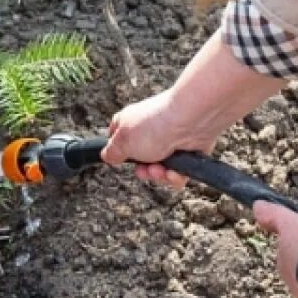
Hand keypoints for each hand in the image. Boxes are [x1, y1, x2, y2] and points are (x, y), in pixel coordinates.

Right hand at [101, 89, 218, 188]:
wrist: (191, 120)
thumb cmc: (155, 126)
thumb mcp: (122, 141)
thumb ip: (111, 152)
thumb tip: (106, 156)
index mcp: (130, 125)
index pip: (119, 142)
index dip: (120, 154)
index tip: (122, 158)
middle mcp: (149, 134)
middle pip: (140, 163)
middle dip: (143, 171)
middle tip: (146, 169)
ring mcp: (168, 144)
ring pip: (159, 171)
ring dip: (159, 175)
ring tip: (162, 169)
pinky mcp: (186, 153)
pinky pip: (177, 174)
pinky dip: (175, 176)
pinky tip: (175, 172)